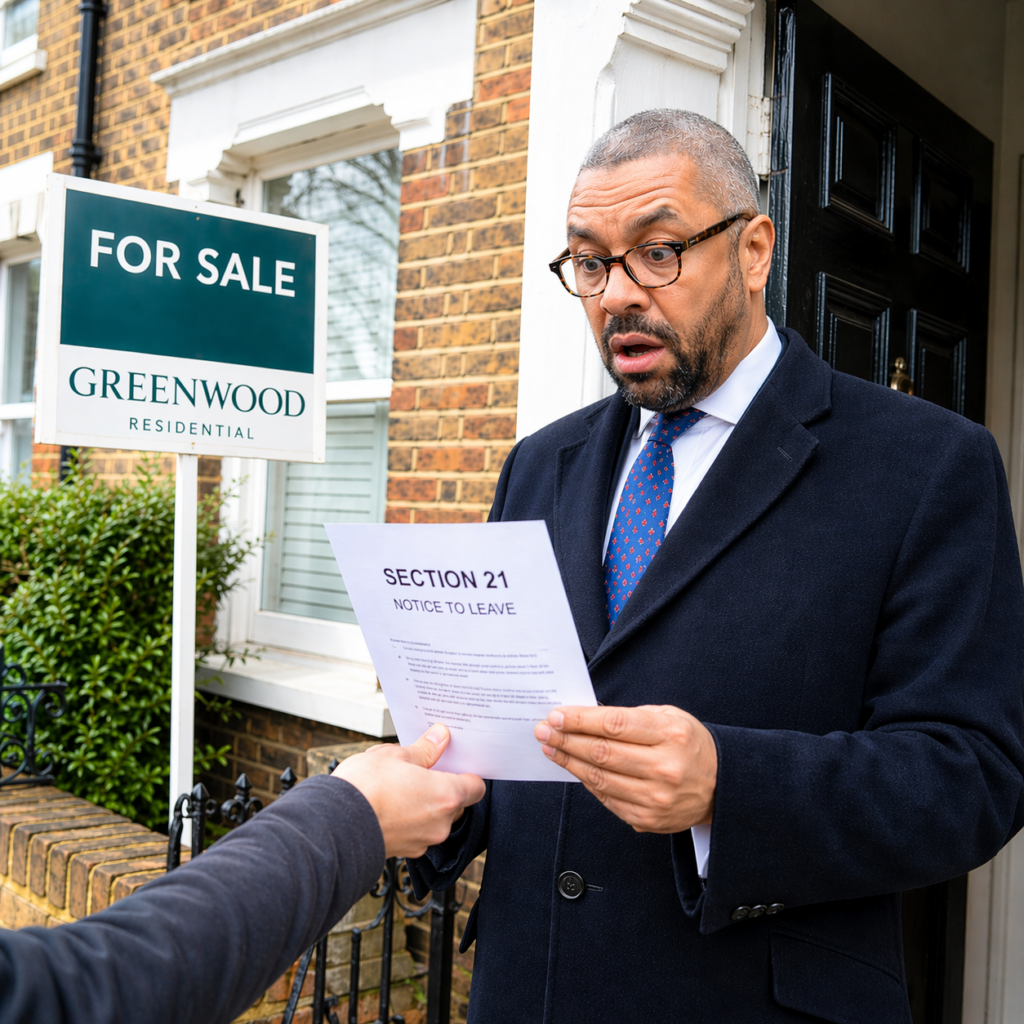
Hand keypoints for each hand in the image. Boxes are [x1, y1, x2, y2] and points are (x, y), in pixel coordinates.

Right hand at [333, 725, 485, 857]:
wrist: (333, 826)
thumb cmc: (365, 789)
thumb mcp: (395, 756)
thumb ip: (424, 749)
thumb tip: (440, 737)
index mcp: (446, 796)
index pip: (475, 787)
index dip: (467, 773)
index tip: (455, 763)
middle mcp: (440, 823)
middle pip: (455, 803)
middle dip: (440, 786)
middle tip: (418, 770)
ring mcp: (423, 841)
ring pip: (433, 817)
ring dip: (422, 803)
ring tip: (395, 785)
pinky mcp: (405, 852)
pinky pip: (416, 831)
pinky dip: (408, 819)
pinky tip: (387, 804)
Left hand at [534, 705, 716, 832]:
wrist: (721, 786)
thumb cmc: (689, 744)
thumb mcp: (669, 717)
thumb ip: (629, 717)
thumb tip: (584, 717)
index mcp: (671, 735)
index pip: (615, 725)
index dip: (580, 720)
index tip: (557, 715)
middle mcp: (664, 768)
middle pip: (602, 753)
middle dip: (567, 740)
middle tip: (543, 730)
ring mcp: (656, 798)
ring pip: (599, 779)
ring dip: (569, 762)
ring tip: (550, 748)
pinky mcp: (648, 819)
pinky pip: (607, 799)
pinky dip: (586, 782)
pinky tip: (573, 768)